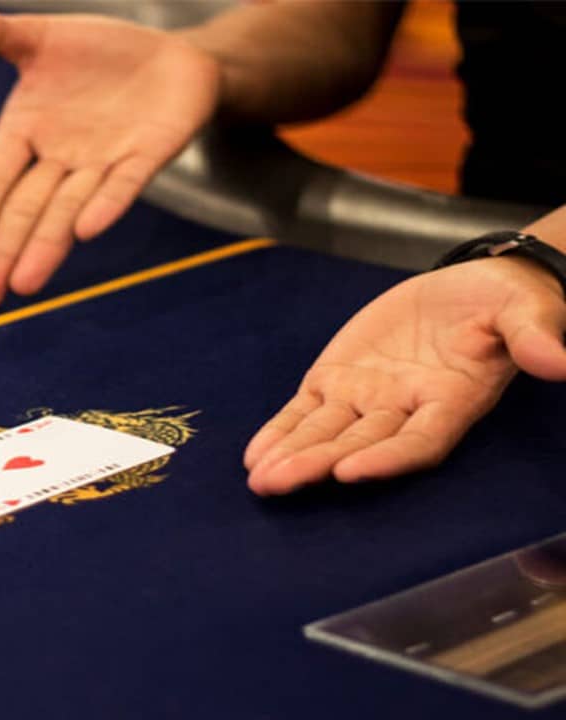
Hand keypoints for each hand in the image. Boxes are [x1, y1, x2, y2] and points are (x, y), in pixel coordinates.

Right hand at [0, 10, 218, 308]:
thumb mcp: (44, 38)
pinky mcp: (145, 157)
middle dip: (4, 253)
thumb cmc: (101, 53)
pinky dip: (105, 206)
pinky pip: (122, 186)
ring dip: (46, 247)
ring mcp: (102, 162)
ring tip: (25, 286)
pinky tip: (87, 231)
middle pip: (24, 212)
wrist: (172, 56)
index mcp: (26, 132)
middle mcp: (60, 158)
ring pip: (66, 211)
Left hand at [245, 258, 565, 495]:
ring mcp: (368, 398)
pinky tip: (254, 457)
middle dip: (318, 463)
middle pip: (359, 444)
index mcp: (452, 401)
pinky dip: (280, 432)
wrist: (471, 288)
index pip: (419, 440)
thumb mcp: (523, 312)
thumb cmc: (505, 305)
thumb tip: (559, 363)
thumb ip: (532, 337)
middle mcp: (405, 410)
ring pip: (325, 433)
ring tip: (259, 480)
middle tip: (278, 483)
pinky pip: (304, 411)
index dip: (388, 457)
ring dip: (291, 456)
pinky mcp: (339, 380)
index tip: (353, 471)